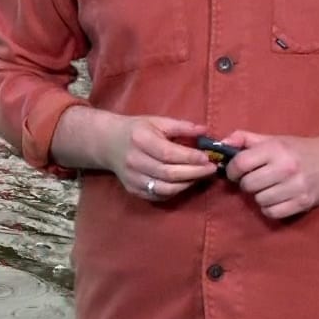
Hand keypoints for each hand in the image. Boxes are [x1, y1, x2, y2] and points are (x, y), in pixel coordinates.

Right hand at [102, 116, 220, 202]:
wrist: (108, 143)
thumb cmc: (136, 130)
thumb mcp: (157, 121)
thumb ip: (181, 127)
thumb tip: (205, 131)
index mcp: (140, 139)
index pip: (168, 153)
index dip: (190, 157)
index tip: (207, 157)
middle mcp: (134, 160)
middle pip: (168, 173)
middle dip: (194, 172)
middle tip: (211, 169)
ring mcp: (132, 178)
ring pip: (164, 188)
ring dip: (187, 184)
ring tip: (200, 176)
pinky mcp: (132, 189)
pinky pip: (158, 196)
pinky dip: (175, 192)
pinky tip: (185, 183)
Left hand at [218, 131, 318, 219]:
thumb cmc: (299, 149)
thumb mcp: (273, 139)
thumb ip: (245, 139)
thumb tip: (221, 143)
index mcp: (276, 149)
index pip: (241, 163)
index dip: (232, 170)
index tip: (236, 172)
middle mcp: (286, 168)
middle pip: (248, 184)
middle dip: (247, 183)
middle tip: (255, 179)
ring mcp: (296, 187)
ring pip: (259, 200)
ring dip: (259, 196)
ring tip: (268, 188)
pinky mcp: (303, 203)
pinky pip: (272, 213)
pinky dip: (270, 208)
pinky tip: (276, 199)